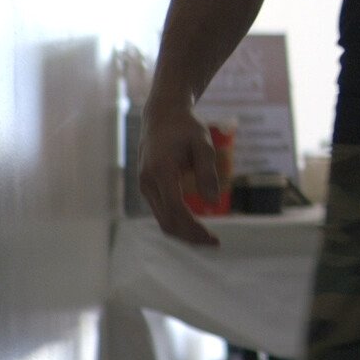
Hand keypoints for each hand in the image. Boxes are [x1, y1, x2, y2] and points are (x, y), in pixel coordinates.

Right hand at [137, 101, 221, 246]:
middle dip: (190, 236)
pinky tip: (195, 225)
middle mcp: (148, 182)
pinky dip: (177, 222)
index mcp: (161, 171)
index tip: (213, 237)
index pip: (176, 210)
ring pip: (162, 220)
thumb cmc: (185, 127)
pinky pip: (162, 212)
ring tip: (207, 238)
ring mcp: (145, 186)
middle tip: (214, 243)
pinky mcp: (149, 188)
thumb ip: (207, 171)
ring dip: (183, 232)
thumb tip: (212, 203)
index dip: (193, 227)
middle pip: (167, 221)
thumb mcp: (203, 143)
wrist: (162, 116)